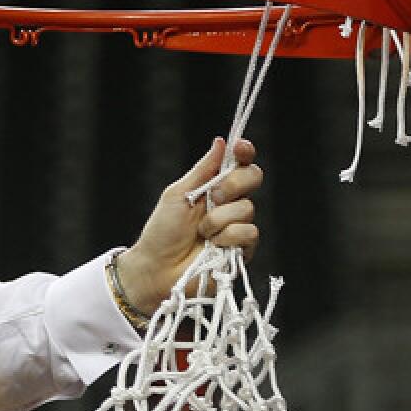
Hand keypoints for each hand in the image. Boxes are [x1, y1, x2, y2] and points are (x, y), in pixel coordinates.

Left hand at [115, 137, 262, 313]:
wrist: (158, 267)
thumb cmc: (162, 232)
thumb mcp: (178, 194)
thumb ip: (202, 170)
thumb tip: (220, 142)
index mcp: (214, 187)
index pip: (239, 164)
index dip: (244, 152)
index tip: (241, 147)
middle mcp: (230, 204)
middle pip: (253, 178)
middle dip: (233, 184)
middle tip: (214, 198)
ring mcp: (237, 226)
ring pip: (247, 208)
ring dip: (219, 219)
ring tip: (202, 232)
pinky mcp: (242, 249)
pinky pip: (248, 233)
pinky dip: (228, 237)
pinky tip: (213, 245)